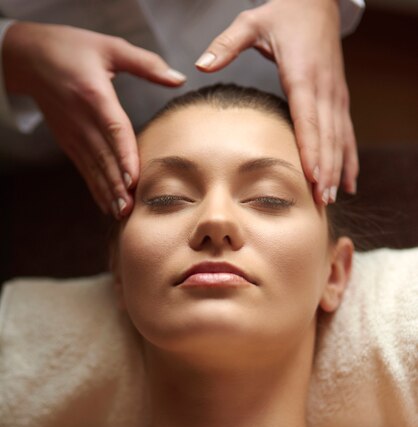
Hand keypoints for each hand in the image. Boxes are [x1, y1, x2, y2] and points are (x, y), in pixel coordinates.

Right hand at [3, 22, 186, 217]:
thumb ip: (146, 64)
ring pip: (93, 168)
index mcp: (95, 95)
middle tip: (131, 209)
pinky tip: (106, 206)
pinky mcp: (68, 142)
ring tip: (121, 213)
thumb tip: (179, 79)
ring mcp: (73, 134)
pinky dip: (95, 189)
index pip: (113, 130)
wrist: (28, 57)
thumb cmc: (72, 48)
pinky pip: (84, 169)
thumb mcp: (110, 47)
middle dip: (118, 185)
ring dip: (107, 192)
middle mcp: (82, 119)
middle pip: (104, 157)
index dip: (124, 155)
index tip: (134, 179)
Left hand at [195, 0, 357, 205]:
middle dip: (326, 171)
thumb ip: (226, 44)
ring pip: (340, 138)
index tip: (313, 178)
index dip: (312, 151)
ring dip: (338, 170)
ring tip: (332, 198)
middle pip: (327, 137)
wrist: (318, 1)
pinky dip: (349, 158)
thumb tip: (200, 64)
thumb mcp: (252, 22)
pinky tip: (350, 182)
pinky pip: (348, 133)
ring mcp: (336, 95)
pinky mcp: (340, 98)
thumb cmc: (284, 14)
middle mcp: (324, 89)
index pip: (309, 120)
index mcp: (303, 76)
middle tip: (321, 201)